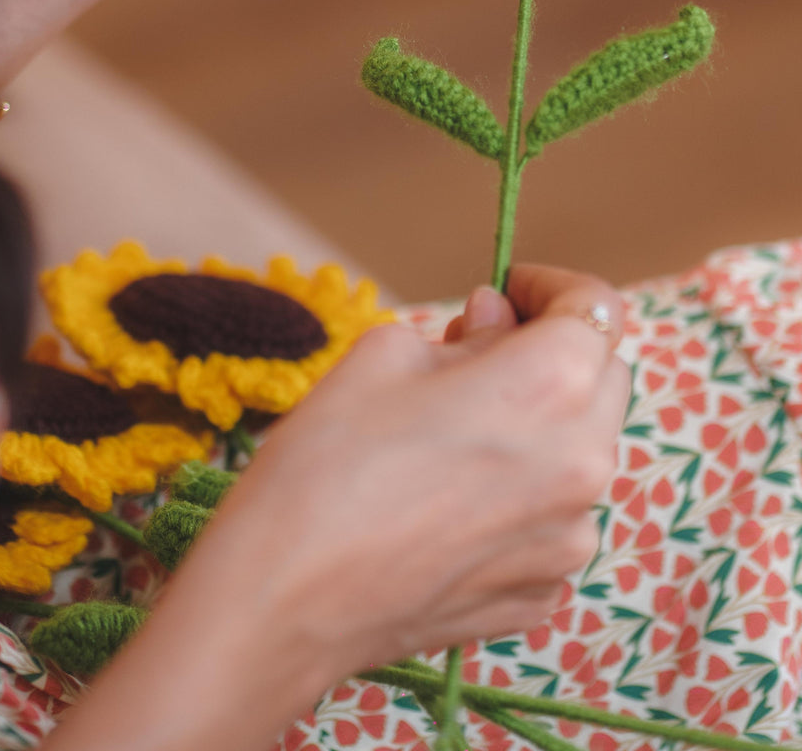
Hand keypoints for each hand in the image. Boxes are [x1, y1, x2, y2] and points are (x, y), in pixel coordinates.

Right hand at [51, 265, 627, 750]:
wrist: (283, 601)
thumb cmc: (326, 461)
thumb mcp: (386, 354)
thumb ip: (467, 331)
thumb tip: (498, 322)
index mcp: (552, 386)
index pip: (597, 305)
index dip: (550, 286)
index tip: (508, 290)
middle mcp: (585, 464)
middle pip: (603, 378)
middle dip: (552, 352)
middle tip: (474, 352)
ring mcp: (570, 540)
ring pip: (581, 452)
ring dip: (539, 427)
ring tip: (453, 433)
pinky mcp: (543, 593)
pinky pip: (553, 519)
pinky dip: (520, 495)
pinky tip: (447, 500)